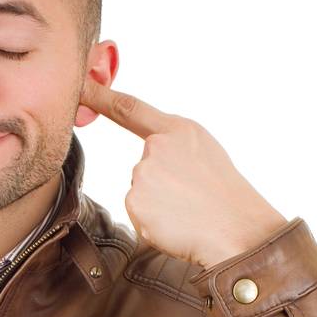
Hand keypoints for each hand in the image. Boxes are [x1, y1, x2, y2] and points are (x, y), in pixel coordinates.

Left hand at [78, 78, 288, 268]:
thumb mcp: (205, 152)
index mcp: (178, 130)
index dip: (101, 97)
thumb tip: (151, 151)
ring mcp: (143, 174)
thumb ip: (173, 145)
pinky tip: (176, 223)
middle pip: (144, 167)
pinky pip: (139, 214)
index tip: (81, 87)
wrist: (236, 229)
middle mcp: (156, 147)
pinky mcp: (135, 201)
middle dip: (163, 186)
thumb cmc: (225, 195)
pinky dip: (154, 222)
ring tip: (187, 211)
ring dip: (158, 205)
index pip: (130, 109)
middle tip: (192, 198)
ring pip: (142, 192)